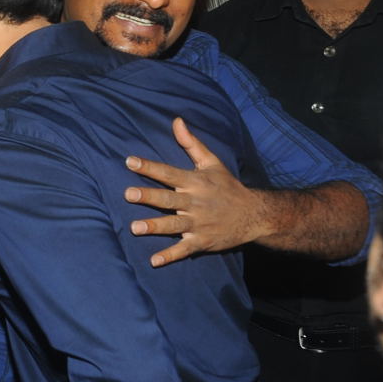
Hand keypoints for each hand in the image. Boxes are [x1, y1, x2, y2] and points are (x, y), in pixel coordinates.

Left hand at [125, 117, 264, 266]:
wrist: (254, 214)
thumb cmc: (228, 186)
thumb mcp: (212, 162)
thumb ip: (191, 143)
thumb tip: (176, 121)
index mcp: (195, 182)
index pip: (168, 172)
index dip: (149, 167)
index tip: (129, 161)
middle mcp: (196, 202)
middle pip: (168, 199)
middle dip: (148, 197)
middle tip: (128, 194)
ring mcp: (199, 223)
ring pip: (174, 225)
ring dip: (155, 226)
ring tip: (135, 227)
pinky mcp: (202, 241)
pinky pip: (184, 249)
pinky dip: (170, 256)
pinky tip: (154, 261)